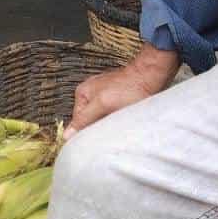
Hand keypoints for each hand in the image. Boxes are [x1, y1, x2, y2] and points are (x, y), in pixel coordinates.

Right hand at [63, 46, 181, 139]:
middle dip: (98, 128)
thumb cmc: (130, 88)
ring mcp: (104, 95)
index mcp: (82, 93)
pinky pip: (111, 115)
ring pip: (101, 119)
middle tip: (110, 133)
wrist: (151, 75)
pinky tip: (123, 121)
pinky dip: (116, 120)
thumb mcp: (103, 104)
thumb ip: (84, 118)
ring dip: (108, 125)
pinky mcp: (117, 98)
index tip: (95, 143)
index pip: (78, 122)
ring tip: (118, 127)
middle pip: (89, 120)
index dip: (86, 132)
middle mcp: (90, 93)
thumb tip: (66, 134)